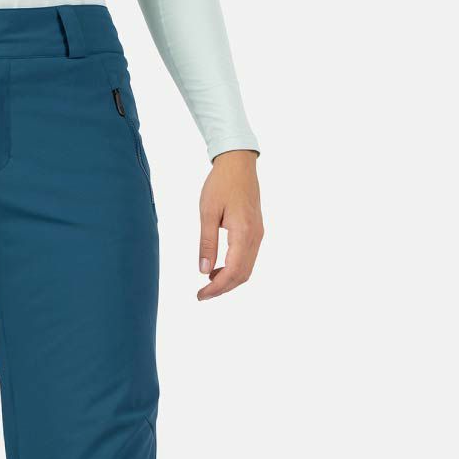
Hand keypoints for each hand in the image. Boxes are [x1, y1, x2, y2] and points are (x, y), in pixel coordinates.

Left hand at [197, 150, 263, 300]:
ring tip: (208, 284)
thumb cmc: (221, 184)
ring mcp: (258, 234)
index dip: (216, 288)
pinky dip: (234, 270)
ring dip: (228, 281)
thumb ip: (206, 243)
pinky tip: (217, 269)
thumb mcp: (207, 213)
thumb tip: (204, 271)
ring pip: (246, 269)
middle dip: (222, 289)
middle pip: (242, 275)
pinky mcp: (256, 231)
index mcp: (244, 232)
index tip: (200, 296)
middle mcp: (255, 236)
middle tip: (202, 295)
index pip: (233, 271)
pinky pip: (248, 259)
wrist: (239, 163)